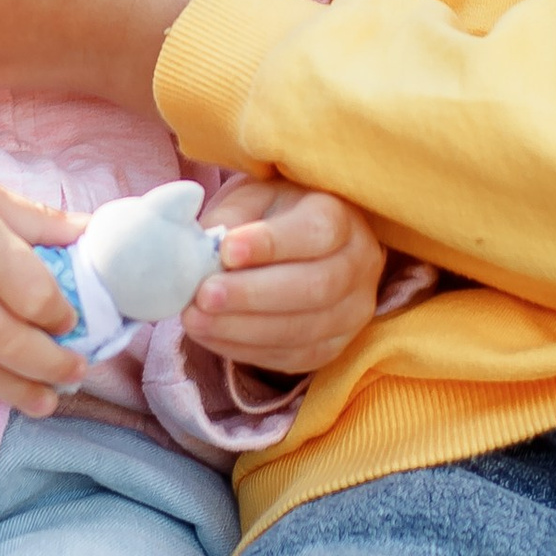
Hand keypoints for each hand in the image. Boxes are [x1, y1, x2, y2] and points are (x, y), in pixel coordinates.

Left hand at [183, 176, 384, 376]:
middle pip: (315, 287)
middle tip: (204, 295)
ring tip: (195, 319)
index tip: (227, 249)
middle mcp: (359, 265)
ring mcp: (351, 312)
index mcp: (342, 216)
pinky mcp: (332, 347)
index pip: (316, 232)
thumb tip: (202, 254)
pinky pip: (290, 357)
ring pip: (302, 330)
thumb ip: (231, 220)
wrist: (300, 245)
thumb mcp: (251, 198)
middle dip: (253, 295)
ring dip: (242, 328)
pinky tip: (210, 334)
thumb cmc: (271, 215)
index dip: (271, 244)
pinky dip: (244, 348)